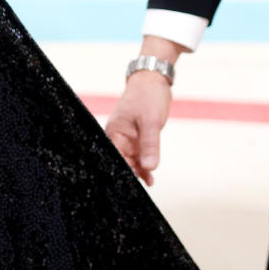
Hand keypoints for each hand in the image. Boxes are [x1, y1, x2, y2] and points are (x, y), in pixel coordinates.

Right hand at [105, 71, 172, 185]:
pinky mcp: (137, 137)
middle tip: (139, 189)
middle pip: (121, 161)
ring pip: (131, 160)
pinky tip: (150, 177)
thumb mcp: (151, 122)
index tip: (130, 185)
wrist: (153, 80)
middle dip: (129, 175)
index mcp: (115, 132)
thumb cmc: (147, 96)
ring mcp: (128, 137)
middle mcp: (118, 137)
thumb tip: (150, 167)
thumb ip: (150, 145)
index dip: (122, 172)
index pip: (115, 158)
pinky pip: (139, 154)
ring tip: (148, 183)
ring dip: (138, 171)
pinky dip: (144, 164)